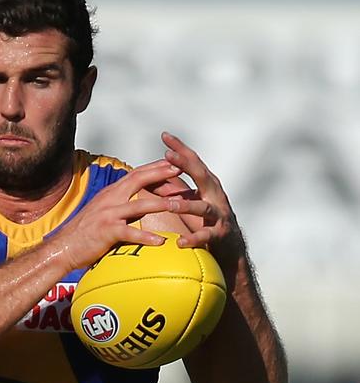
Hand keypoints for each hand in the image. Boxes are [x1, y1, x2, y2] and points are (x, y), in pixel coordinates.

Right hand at [54, 160, 181, 269]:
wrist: (64, 246)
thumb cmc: (84, 232)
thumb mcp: (103, 211)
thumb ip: (119, 204)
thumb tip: (138, 202)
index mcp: (110, 193)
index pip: (135, 175)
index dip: (154, 167)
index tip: (173, 162)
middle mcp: (110, 199)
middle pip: (138, 180)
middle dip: (160, 173)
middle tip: (180, 168)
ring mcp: (108, 214)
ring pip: (139, 205)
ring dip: (160, 203)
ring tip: (179, 204)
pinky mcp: (107, 231)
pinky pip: (130, 232)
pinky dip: (146, 236)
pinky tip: (160, 241)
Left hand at [161, 131, 243, 255]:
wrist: (231, 247)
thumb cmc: (206, 220)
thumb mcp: (191, 200)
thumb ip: (175, 189)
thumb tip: (151, 177)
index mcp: (207, 184)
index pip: (193, 162)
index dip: (180, 148)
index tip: (165, 135)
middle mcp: (215, 195)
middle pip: (201, 176)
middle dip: (185, 164)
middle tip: (168, 155)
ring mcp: (219, 214)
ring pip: (202, 207)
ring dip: (185, 205)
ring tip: (169, 205)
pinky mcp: (219, 235)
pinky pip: (205, 236)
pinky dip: (193, 239)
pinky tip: (180, 242)